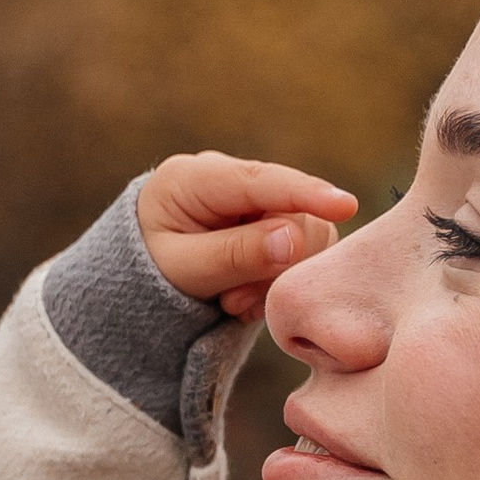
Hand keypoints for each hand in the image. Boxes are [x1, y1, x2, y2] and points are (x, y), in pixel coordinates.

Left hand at [137, 152, 355, 319]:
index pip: (262, 181)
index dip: (307, 194)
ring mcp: (253, 201)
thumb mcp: (181, 270)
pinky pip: (298, 254)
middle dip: (277, 264)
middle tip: (234, 301)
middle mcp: (231, 179)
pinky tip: (242, 300)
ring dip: (274, 279)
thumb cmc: (145, 273)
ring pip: (303, 236)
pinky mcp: (268, 225)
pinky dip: (275, 285)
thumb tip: (293, 240)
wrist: (134, 282)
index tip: (345, 206)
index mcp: (197, 177)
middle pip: (293, 211)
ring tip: (232, 302)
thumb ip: (234, 255)